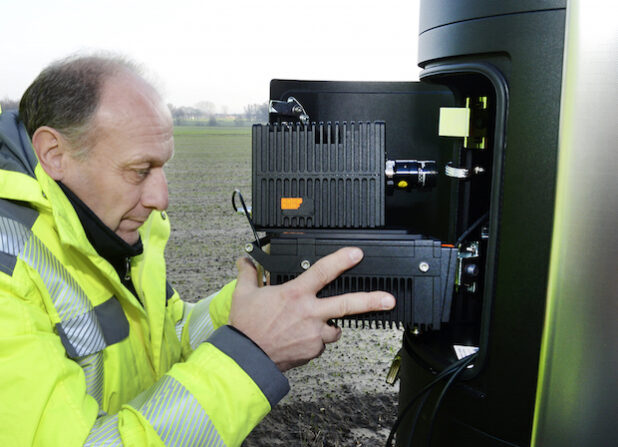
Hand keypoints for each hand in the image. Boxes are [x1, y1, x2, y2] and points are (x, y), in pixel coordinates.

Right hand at [229, 247, 395, 370]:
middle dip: (372, 301)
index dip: (342, 260)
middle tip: (389, 299)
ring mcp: (313, 334)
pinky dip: (316, 341)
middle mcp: (309, 313)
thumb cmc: (246, 328)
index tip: (357, 254)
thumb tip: (244, 260)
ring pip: (335, 328)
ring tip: (314, 324)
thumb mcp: (244, 294)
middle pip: (347, 304)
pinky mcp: (313, 351)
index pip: (323, 271)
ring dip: (330, 325)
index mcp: (295, 295)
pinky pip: (322, 344)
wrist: (246, 360)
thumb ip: (248, 273)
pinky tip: (300, 338)